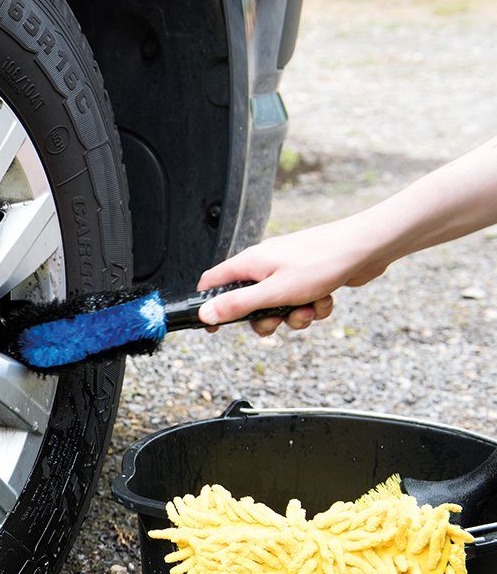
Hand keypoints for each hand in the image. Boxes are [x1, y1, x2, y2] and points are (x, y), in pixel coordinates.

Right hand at [197, 215, 390, 334]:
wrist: (368, 246)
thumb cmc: (323, 261)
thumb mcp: (274, 292)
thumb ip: (238, 304)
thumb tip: (205, 315)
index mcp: (250, 263)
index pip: (213, 282)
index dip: (209, 305)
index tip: (214, 327)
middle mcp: (265, 265)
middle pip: (248, 302)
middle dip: (264, 319)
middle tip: (278, 321)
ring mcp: (287, 270)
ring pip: (278, 306)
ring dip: (294, 315)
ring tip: (310, 307)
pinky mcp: (308, 277)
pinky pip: (300, 301)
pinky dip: (312, 306)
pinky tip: (325, 299)